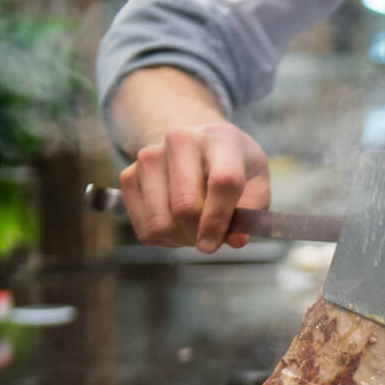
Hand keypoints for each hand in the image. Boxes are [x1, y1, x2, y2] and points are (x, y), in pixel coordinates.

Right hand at [112, 69, 270, 252]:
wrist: (196, 146)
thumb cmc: (233, 167)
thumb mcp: (256, 182)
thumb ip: (252, 211)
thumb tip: (235, 241)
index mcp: (220, 139)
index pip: (222, 182)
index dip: (219, 219)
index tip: (214, 245)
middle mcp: (180, 140)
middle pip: (185, 207)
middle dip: (198, 234)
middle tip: (210, 240)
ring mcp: (149, 157)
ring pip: (160, 222)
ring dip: (180, 239)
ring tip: (194, 229)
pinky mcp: (128, 175)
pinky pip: (144, 228)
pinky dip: (163, 237)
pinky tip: (176, 223)